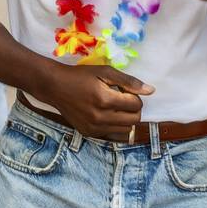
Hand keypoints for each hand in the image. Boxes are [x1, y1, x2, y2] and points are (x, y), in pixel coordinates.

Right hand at [39, 64, 154, 139]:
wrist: (55, 87)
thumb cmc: (81, 76)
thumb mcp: (105, 72)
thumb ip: (129, 81)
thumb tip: (151, 91)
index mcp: (105, 100)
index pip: (136, 105)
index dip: (134, 96)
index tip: (124, 90)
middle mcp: (100, 117)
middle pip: (134, 119)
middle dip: (133, 108)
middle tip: (122, 99)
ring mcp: (94, 128)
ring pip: (126, 130)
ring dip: (125, 118)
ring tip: (113, 107)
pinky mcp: (89, 133)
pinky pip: (113, 135)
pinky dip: (115, 125)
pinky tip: (106, 115)